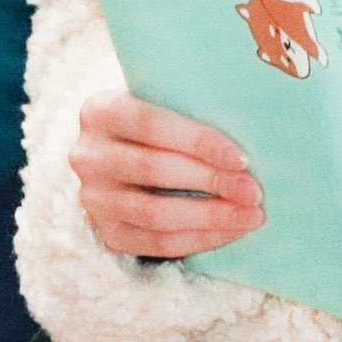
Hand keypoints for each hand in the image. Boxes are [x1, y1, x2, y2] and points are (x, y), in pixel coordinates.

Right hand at [71, 91, 264, 257]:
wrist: (123, 150)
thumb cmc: (160, 119)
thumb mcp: (164, 98)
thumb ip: (191, 104)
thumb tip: (251, 123)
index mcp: (100, 111)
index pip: (152, 125)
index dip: (199, 142)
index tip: (242, 158)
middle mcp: (88, 156)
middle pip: (154, 170)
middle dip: (211, 181)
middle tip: (254, 190)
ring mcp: (93, 198)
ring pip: (155, 213)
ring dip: (210, 217)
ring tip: (250, 216)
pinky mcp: (106, 232)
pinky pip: (155, 243)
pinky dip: (198, 239)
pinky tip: (230, 232)